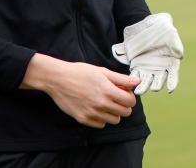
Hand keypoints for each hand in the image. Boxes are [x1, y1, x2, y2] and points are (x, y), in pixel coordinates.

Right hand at [21, 54, 140, 127]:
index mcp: (108, 91)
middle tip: (116, 97)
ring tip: (106, 103)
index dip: (130, 97)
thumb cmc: (80, 72)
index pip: (130, 102)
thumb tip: (138, 81)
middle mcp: (101, 104)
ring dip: (114, 112)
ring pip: (114, 120)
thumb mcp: (102, 71)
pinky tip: (96, 108)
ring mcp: (92, 113)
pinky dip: (102, 118)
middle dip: (124, 105)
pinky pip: (101, 124)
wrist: (58, 79)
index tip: (124, 92)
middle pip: (125, 113)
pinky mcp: (83, 119)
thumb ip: (121, 78)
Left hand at [112, 13, 183, 94]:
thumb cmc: (164, 28)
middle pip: (158, 81)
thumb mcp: (171, 33)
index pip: (173, 76)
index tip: (170, 89)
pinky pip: (135, 75)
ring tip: (139, 90)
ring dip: (143, 87)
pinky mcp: (136, 65)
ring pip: (146, 81)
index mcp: (170, 63)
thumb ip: (176, 44)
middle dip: (156, 86)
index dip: (172, 83)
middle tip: (153, 88)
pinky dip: (133, 80)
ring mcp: (147, 68)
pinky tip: (132, 83)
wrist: (149, 23)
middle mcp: (159, 68)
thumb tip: (179, 54)